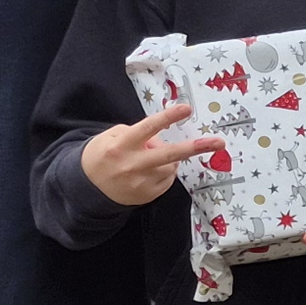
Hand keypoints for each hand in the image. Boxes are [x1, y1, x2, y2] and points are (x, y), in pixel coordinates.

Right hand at [82, 96, 224, 206]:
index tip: (186, 109)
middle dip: (196, 148)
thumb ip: (138, 134)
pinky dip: (163, 172)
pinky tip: (147, 172)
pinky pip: (167, 179)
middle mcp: (133, 164)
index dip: (168, 118)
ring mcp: (141, 182)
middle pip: (170, 154)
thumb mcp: (113, 136)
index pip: (148, 128)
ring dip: (168, 160)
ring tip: (148, 159)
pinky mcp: (147, 195)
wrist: (86, 187)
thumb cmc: (102, 154)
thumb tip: (162, 139)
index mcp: (122, 145)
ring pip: (170, 166)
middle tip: (219, 142)